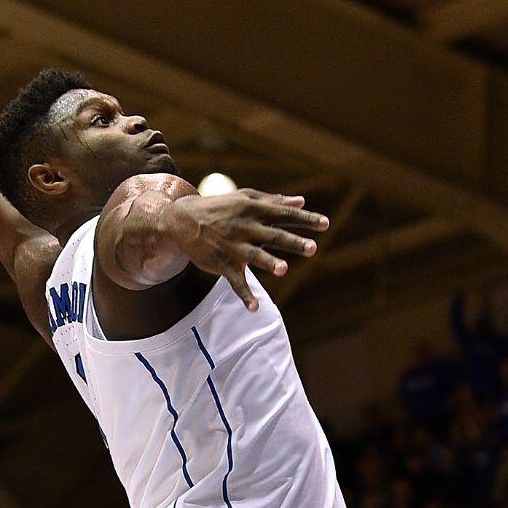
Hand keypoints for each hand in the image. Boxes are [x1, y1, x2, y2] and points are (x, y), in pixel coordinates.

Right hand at [162, 189, 327, 308]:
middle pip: (273, 235)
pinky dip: (244, 295)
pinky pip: (235, 281)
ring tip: (283, 270)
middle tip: (312, 248)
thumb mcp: (245, 198)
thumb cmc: (220, 207)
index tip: (325, 224)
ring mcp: (233, 247)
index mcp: (253, 210)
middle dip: (293, 242)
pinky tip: (255, 308)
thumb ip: (274, 201)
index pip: (283, 214)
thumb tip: (302, 202)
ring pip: (255, 256)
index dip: (305, 219)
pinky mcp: (222, 264)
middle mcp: (245, 227)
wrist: (182, 219)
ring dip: (269, 263)